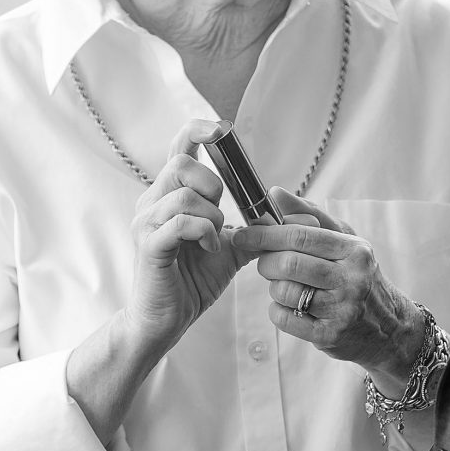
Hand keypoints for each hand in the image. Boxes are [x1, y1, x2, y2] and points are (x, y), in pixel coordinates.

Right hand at [124, 119, 252, 346]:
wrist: (166, 319)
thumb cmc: (194, 280)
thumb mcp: (234, 248)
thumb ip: (260, 229)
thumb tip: (303, 217)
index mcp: (171, 195)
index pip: (179, 147)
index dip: (198, 131)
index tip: (219, 131)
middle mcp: (153, 201)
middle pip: (180, 162)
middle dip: (211, 184)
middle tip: (221, 214)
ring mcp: (146, 222)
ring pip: (184, 193)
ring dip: (211, 215)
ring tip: (213, 238)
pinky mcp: (148, 245)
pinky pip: (180, 222)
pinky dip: (203, 232)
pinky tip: (208, 247)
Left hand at [231, 189, 424, 381]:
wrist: (390, 327)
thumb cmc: (358, 276)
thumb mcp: (344, 241)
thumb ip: (309, 214)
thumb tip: (274, 194)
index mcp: (354, 250)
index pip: (302, 236)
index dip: (267, 235)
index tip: (244, 235)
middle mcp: (352, 279)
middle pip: (290, 264)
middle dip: (266, 262)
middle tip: (264, 263)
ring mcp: (342, 310)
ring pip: (285, 291)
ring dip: (274, 287)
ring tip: (284, 285)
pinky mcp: (330, 336)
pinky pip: (285, 319)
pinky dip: (277, 310)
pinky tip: (288, 306)